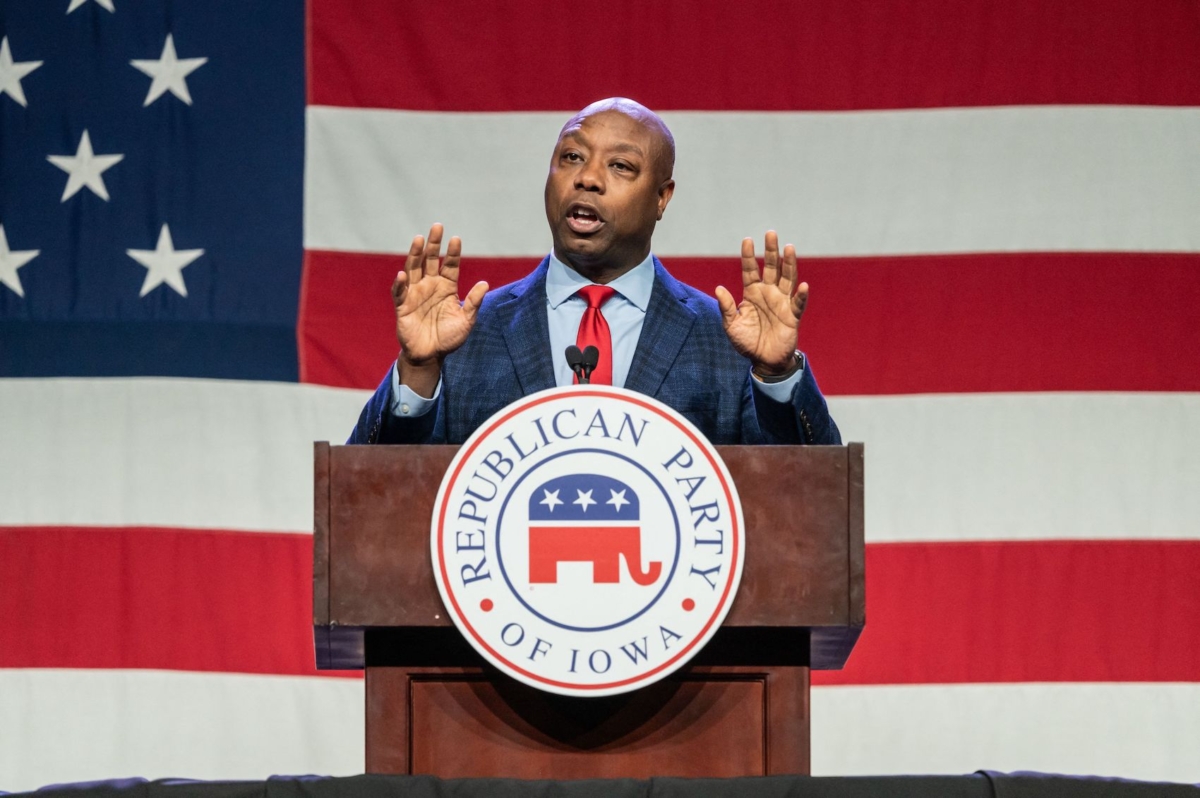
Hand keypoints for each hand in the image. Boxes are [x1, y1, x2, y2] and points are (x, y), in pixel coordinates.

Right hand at [393, 224, 487, 393]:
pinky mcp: (402, 306)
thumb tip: (485, 283)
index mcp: (447, 287)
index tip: (456, 239)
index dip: (452, 252)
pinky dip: (400, 284)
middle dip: (433, 244)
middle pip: (430, 260)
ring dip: (415, 254)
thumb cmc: (449, 338)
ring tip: (418, 239)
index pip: (450, 265)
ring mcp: (415, 294)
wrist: (430, 356)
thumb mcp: (466, 320)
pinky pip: (399, 292)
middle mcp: (430, 286)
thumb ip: (473, 302)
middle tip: (437, 226)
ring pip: (413, 269)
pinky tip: (402, 274)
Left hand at [715, 231, 806, 375]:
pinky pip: (798, 304)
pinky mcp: (793, 316)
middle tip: (771, 233)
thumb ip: (727, 307)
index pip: (750, 269)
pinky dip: (800, 295)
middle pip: (771, 267)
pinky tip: (802, 285)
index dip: (748, 255)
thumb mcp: (731, 325)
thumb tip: (719, 288)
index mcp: (752, 292)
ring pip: (787, 278)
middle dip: (771, 251)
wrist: (763, 360)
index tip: (747, 240)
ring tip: (788, 248)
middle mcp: (768, 293)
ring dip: (788, 264)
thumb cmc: (746, 341)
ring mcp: (782, 302)